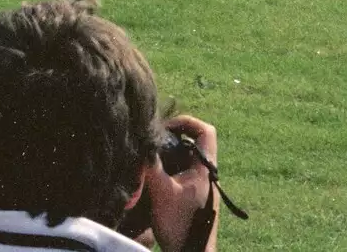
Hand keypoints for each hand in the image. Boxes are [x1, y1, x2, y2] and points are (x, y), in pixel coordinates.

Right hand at [145, 115, 218, 251]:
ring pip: (184, 157)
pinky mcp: (190, 194)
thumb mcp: (161, 191)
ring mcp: (199, 185)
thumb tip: (140, 142)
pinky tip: (149, 178)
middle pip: (192, 141)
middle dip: (170, 138)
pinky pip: (179, 171)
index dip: (186, 122)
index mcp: (205, 169)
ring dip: (165, 154)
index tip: (166, 129)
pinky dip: (165, 168)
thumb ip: (151, 165)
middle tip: (150, 143)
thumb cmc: (181, 224)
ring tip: (147, 159)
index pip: (206, 131)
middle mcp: (205, 173)